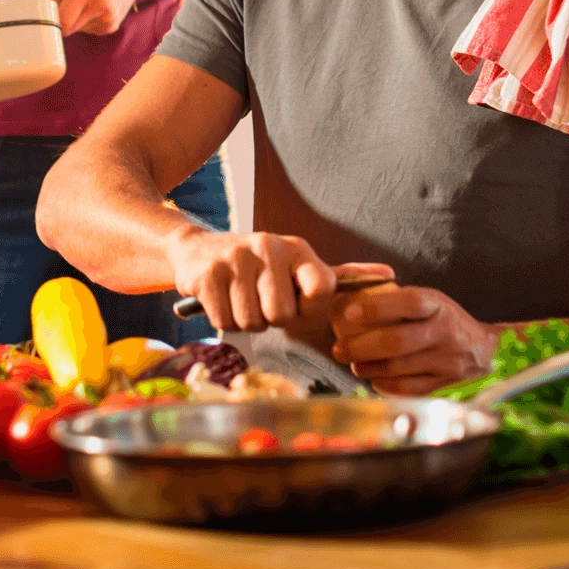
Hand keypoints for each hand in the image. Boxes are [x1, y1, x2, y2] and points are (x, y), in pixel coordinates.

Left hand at [49, 0, 138, 35]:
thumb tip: (46, 12)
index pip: (63, 20)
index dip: (53, 21)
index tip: (50, 16)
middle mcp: (99, 4)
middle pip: (69, 29)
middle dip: (64, 20)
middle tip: (67, 7)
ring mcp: (107, 17)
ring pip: (79, 30)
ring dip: (77, 20)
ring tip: (87, 3)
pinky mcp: (112, 26)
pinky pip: (90, 31)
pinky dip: (88, 22)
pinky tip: (96, 8)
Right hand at [166, 227, 341, 332]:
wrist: (196, 250)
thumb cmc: (252, 269)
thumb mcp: (287, 268)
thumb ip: (317, 284)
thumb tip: (372, 283)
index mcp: (296, 248)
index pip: (322, 288)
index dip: (310, 311)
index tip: (297, 309)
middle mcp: (268, 246)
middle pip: (282, 315)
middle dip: (270, 320)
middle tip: (260, 304)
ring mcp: (236, 258)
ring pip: (252, 322)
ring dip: (245, 322)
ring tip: (239, 300)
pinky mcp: (208, 274)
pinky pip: (224, 322)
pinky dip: (223, 320)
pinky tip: (221, 299)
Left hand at [330, 285, 498, 395]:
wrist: (486, 352)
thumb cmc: (447, 321)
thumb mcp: (432, 302)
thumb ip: (400, 302)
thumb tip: (355, 299)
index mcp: (439, 306)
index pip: (408, 302)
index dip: (376, 307)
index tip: (349, 312)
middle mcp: (444, 333)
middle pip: (397, 341)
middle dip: (361, 346)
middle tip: (339, 348)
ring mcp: (446, 362)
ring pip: (398, 368)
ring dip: (368, 367)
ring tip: (353, 363)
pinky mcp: (444, 386)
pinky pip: (407, 389)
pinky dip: (385, 385)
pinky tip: (373, 378)